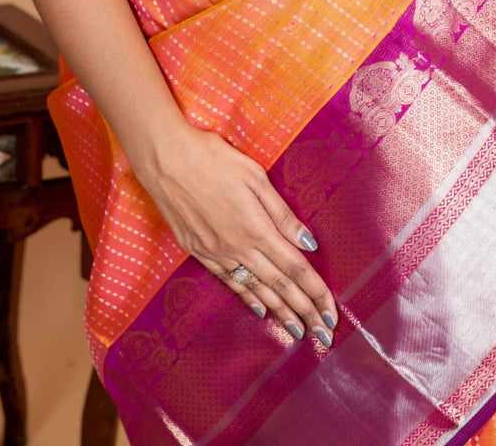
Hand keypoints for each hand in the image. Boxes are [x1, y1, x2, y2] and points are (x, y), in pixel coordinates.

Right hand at [133, 120, 337, 346]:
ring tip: (298, 332)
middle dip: (305, 313)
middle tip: (324, 337)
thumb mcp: (255, 177)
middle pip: (279, 286)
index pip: (296, 268)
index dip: (316, 294)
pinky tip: (260, 310)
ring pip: (255, 289)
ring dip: (279, 312)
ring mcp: (216, 253)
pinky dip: (248, 298)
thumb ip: (282, 213)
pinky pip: (229, 282)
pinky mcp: (198, 251)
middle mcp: (238, 247)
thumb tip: (308, 242)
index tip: (331, 315)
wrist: (164, 159)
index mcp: (257, 228)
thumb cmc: (213, 158)